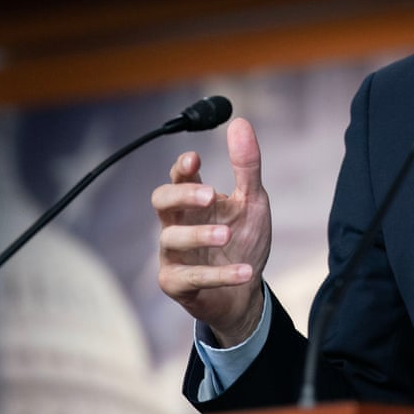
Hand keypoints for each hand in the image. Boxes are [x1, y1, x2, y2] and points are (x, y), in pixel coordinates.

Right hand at [151, 117, 271, 345]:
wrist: (244, 291)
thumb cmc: (243, 239)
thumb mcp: (252, 200)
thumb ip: (246, 165)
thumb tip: (240, 122)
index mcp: (194, 202)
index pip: (178, 178)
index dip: (181, 167)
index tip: (194, 158)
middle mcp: (178, 224)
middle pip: (161, 202)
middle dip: (181, 195)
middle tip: (209, 194)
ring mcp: (173, 254)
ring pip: (171, 239)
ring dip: (200, 235)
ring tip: (227, 234)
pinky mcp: (176, 284)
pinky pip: (191, 278)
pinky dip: (219, 274)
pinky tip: (246, 271)